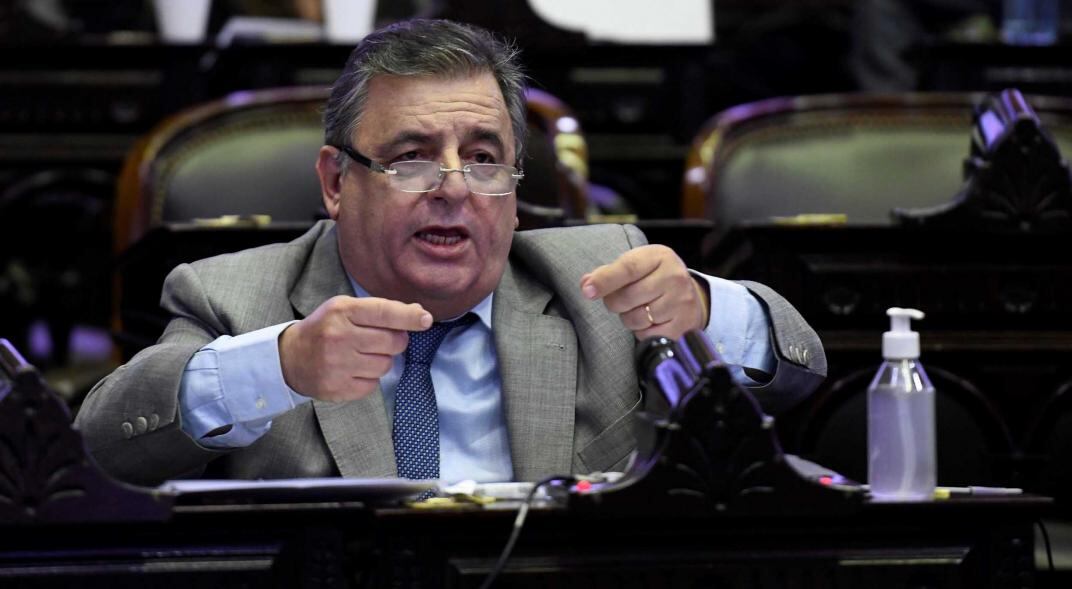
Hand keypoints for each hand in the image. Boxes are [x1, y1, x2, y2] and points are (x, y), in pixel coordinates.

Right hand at [279, 296, 432, 400]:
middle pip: (393, 342)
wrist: (289, 358)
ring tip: (361, 355)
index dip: (409, 317)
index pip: (384, 312)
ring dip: (381, 360)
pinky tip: (353, 370)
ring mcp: (338, 365)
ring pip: (386, 365)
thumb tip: (419, 314)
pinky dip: (369, 378)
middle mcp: (339, 336)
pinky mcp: (338, 388)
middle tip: (379, 340)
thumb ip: (381, 310)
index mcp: (342, 311)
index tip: (426, 320)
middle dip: (395, 341)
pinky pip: (373, 384)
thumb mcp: (345, 309)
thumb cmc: (325, 328)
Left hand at [580, 245, 707, 339]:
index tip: (588, 291)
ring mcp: (681, 302)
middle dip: (615, 303)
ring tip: (640, 309)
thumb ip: (610, 273)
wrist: (691, 295)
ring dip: (629, 318)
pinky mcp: (683, 325)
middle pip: (627, 297)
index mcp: (659, 257)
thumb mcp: (637, 265)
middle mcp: (674, 277)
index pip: (628, 268)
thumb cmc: (655, 277)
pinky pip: (647, 335)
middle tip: (622, 300)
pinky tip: (651, 321)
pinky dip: (643, 332)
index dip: (605, 280)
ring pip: (635, 319)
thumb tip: (587, 284)